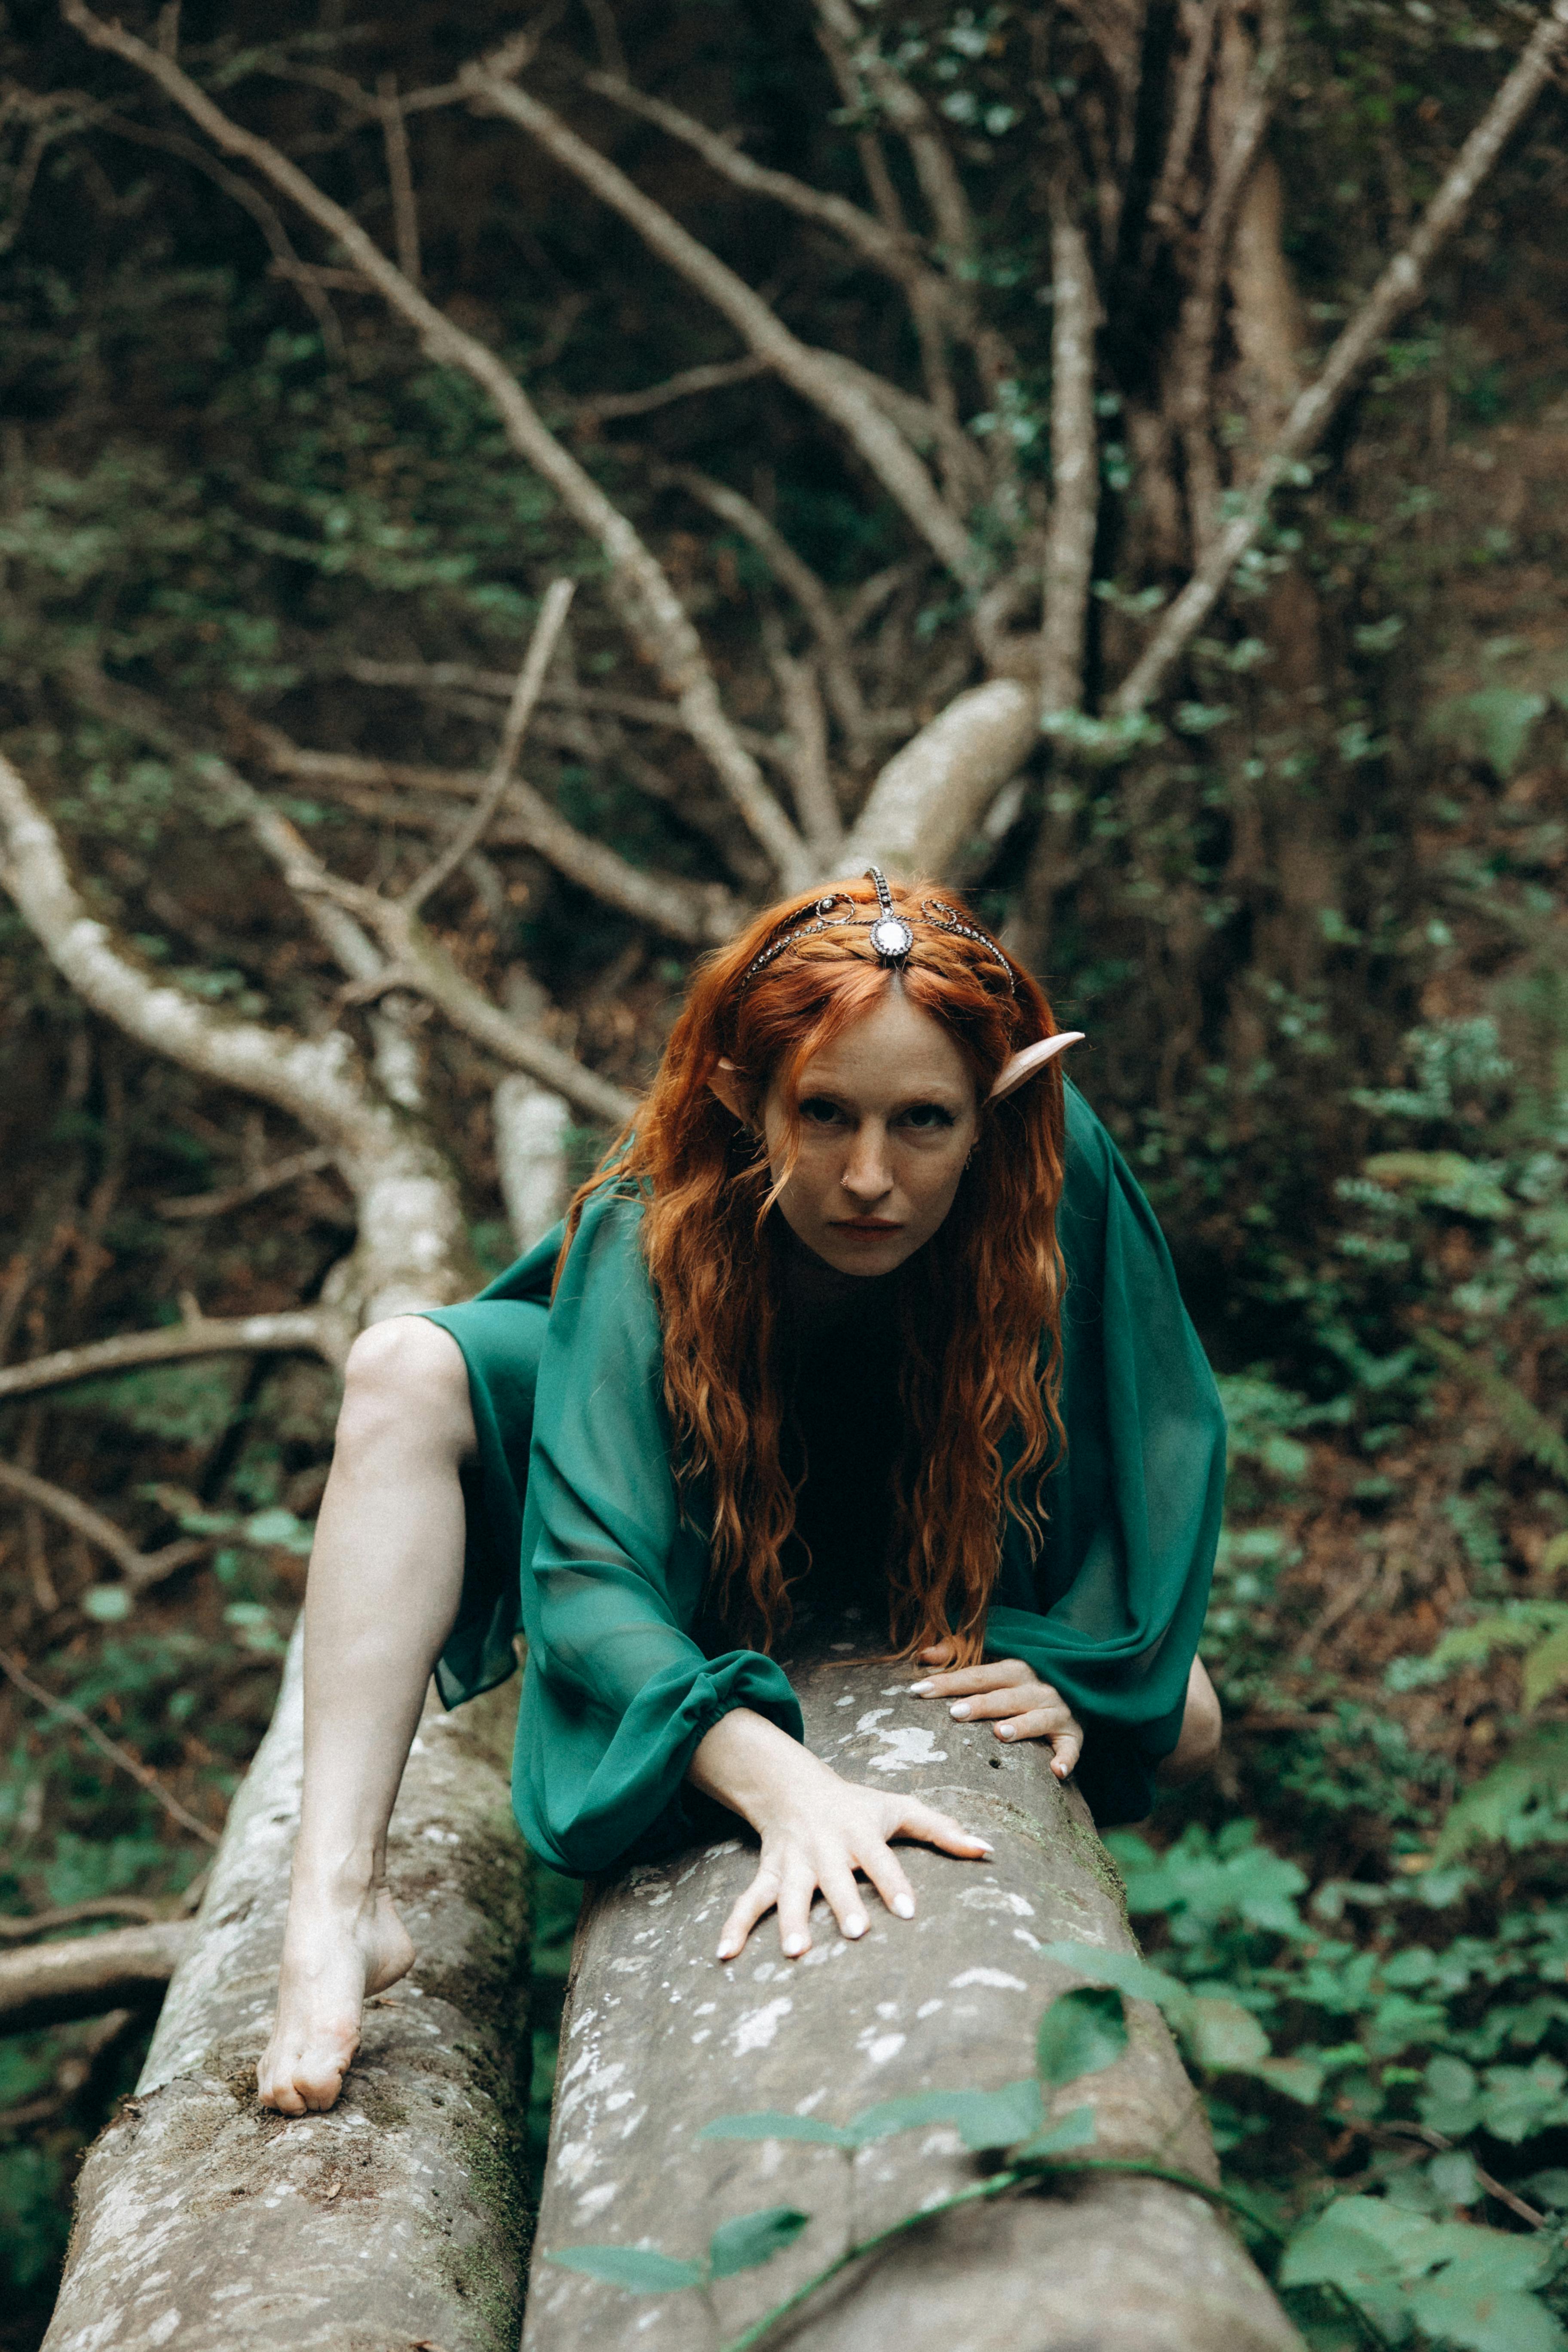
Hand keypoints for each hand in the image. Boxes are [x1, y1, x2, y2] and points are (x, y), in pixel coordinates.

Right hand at [690, 1709, 991, 1961]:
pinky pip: (749, 1900)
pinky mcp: (770, 1874)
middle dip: (843, 1904)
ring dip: (790, 1921)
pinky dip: (735, 1926)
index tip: (910, 1911)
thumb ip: (943, 1829)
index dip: (894, 1883)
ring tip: (794, 1953)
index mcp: (859, 1831)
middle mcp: (825, 1847)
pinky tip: (725, 1954)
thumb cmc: (858, 1806)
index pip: (881, 1858)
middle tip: (854, 1933)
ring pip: (790, 1892)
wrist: (794, 1786)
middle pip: (835, 1878)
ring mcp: (793, 1862)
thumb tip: (989, 1850)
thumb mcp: (899, 1808)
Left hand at [910, 1640, 1084, 1779]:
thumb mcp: (992, 1662)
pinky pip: (1071, 1746)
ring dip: (1022, 1725)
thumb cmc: (1018, 1683)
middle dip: (980, 1703)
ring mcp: (1057, 1710)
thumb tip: (923, 1655)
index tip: (919, 1691)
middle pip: (1005, 1694)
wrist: (1076, 1687)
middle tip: (955, 1713)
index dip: (948, 1682)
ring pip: (1038, 1716)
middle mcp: (1036, 1687)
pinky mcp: (1073, 1733)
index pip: (977, 1674)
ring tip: (1000, 1733)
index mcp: (1013, 1669)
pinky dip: (1067, 1757)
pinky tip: (1057, 1771)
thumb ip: (957, 1653)